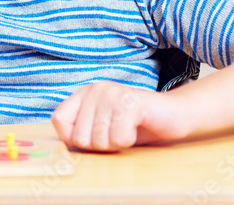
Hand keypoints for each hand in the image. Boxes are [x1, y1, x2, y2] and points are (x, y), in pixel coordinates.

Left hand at [51, 81, 186, 151]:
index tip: (93, 136)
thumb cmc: (135, 124)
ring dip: (116, 144)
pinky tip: (136, 128)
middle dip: (100, 145)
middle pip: (80, 137)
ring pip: (99, 141)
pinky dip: (129, 141)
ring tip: (127, 129)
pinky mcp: (131, 103)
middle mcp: (96, 89)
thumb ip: (81, 130)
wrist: (174, 114)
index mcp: (85, 93)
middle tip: (117, 132)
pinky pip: (119, 139)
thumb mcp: (102, 126)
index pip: (59, 120)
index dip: (73, 137)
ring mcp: (113, 94)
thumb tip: (65, 142)